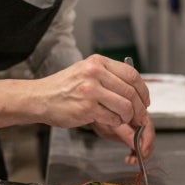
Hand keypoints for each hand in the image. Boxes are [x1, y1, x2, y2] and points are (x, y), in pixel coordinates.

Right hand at [35, 54, 149, 128]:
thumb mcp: (85, 71)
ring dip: (128, 117)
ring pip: (125, 106)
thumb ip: (108, 76)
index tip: (144, 99)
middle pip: (131, 91)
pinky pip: (112, 118)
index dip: (143, 89)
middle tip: (138, 115)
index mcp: (97, 62)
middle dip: (139, 107)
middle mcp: (94, 73)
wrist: (39, 97)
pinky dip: (115, 122)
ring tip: (124, 119)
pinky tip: (108, 120)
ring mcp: (90, 91)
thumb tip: (134, 90)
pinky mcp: (86, 108)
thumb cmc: (62, 87)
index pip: (131, 74)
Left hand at [92, 119, 155, 165]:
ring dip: (141, 154)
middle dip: (144, 150)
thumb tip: (138, 145)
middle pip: (149, 136)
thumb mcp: (112, 125)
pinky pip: (139, 146)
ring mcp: (137, 128)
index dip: (147, 142)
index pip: (148, 128)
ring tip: (131, 161)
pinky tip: (130, 158)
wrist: (95, 117)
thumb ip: (126, 133)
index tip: (142, 154)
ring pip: (145, 143)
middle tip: (135, 160)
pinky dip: (136, 154)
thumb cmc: (101, 118)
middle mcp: (139, 120)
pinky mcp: (134, 136)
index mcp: (136, 113)